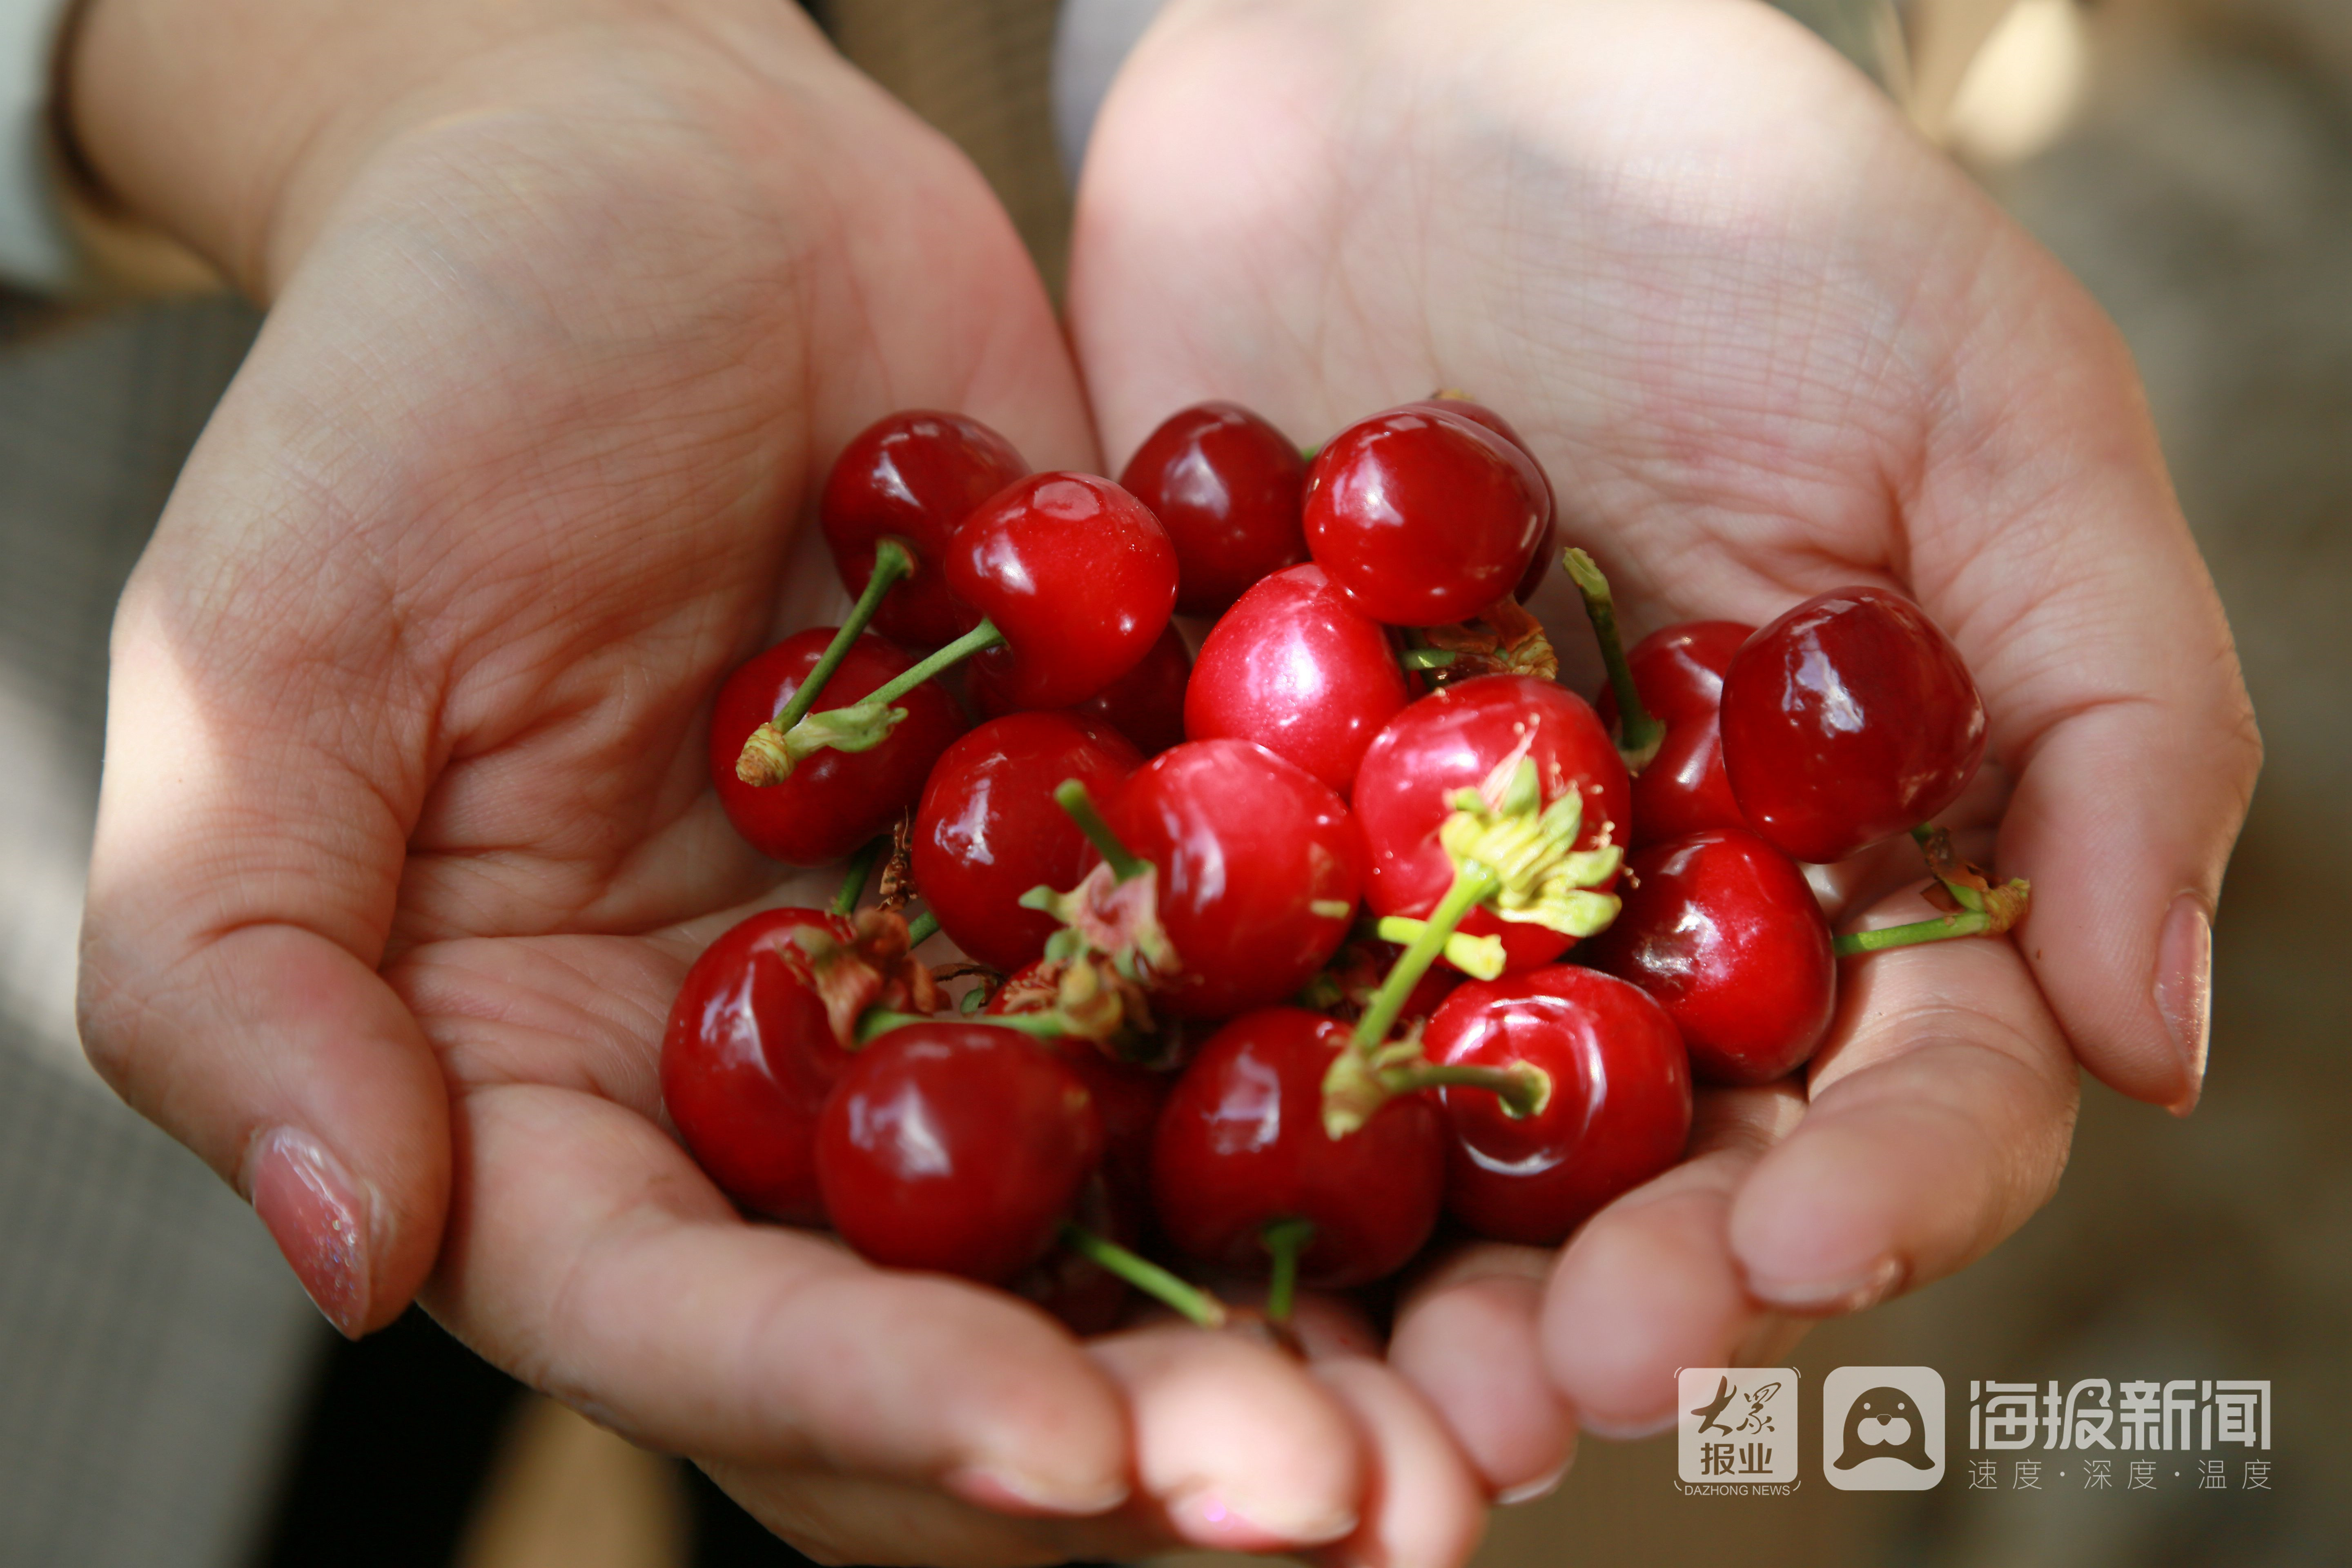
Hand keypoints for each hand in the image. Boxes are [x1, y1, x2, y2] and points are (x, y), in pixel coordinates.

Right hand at [68, 2, 1484, 1560]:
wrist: (647, 177)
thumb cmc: (410, 389)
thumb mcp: (266, 658)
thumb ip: (247, 971)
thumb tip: (354, 1253)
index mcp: (572, 1099)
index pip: (707, 1323)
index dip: (876, 1402)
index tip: (1062, 1450)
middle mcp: (797, 1084)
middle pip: (971, 1332)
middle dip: (1156, 1441)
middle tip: (1363, 1498)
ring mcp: (985, 973)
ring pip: (1157, 1216)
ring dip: (1330, 1330)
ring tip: (1501, 1403)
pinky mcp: (1136, 842)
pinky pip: (1271, 992)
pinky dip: (1398, 1085)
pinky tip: (1546, 1154)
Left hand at [1071, 0, 2256, 1473]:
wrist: (1413, 73)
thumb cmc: (1740, 210)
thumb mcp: (1988, 415)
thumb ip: (2105, 712)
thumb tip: (2156, 1041)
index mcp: (1837, 860)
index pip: (1898, 1093)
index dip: (1861, 1197)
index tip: (1784, 1257)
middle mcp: (1631, 914)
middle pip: (1647, 1173)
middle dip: (1609, 1300)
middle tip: (1531, 1403)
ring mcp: (1414, 885)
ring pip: (1425, 1144)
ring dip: (1391, 1285)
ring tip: (1351, 1399)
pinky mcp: (1224, 819)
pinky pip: (1203, 987)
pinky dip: (1175, 1098)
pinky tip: (1133, 1204)